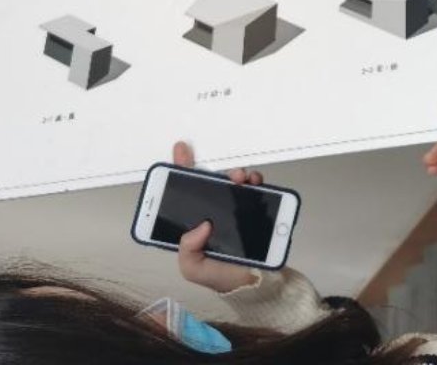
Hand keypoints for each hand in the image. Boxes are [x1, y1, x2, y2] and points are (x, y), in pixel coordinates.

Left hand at [171, 141, 263, 292]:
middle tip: (226, 175)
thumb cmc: (221, 277)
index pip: (185, 194)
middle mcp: (213, 214)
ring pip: (233, 184)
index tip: (181, 151)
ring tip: (242, 179)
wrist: (254, 284)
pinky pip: (254, 191)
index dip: (182, 170)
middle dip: (216, 173)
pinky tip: (255, 183)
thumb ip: (188, 251)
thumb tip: (200, 226)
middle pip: (212, 184)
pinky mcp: (253, 212)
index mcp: (195, 225)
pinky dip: (255, 182)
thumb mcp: (193, 268)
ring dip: (237, 176)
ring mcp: (234, 211)